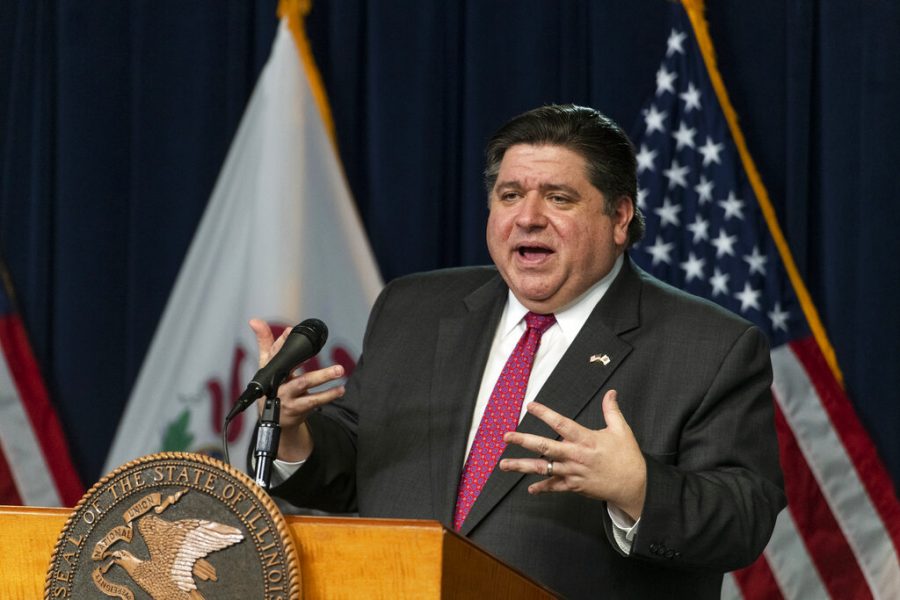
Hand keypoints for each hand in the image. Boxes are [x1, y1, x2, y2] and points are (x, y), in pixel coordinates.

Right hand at [249, 318, 345, 461]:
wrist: (275, 421)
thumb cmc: (272, 386)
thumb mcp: (267, 365)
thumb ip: (264, 342)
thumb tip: (254, 320)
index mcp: (270, 370)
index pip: (274, 353)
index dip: (280, 341)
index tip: (289, 330)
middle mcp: (277, 383)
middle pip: (291, 368)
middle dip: (300, 353)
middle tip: (319, 349)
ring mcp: (287, 396)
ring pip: (305, 384)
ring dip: (323, 376)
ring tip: (340, 370)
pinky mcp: (298, 408)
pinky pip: (314, 400)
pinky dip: (328, 395)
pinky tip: (340, 389)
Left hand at [499, 390, 646, 519]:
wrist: (634, 486)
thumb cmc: (627, 457)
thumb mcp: (621, 431)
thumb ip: (612, 411)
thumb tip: (611, 392)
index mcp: (586, 439)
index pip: (561, 424)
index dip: (545, 414)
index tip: (530, 405)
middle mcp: (576, 456)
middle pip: (545, 447)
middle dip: (524, 441)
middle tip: (506, 436)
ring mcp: (573, 472)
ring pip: (544, 469)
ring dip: (522, 466)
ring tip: (504, 464)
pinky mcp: (574, 486)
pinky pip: (554, 486)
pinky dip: (542, 487)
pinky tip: (530, 488)